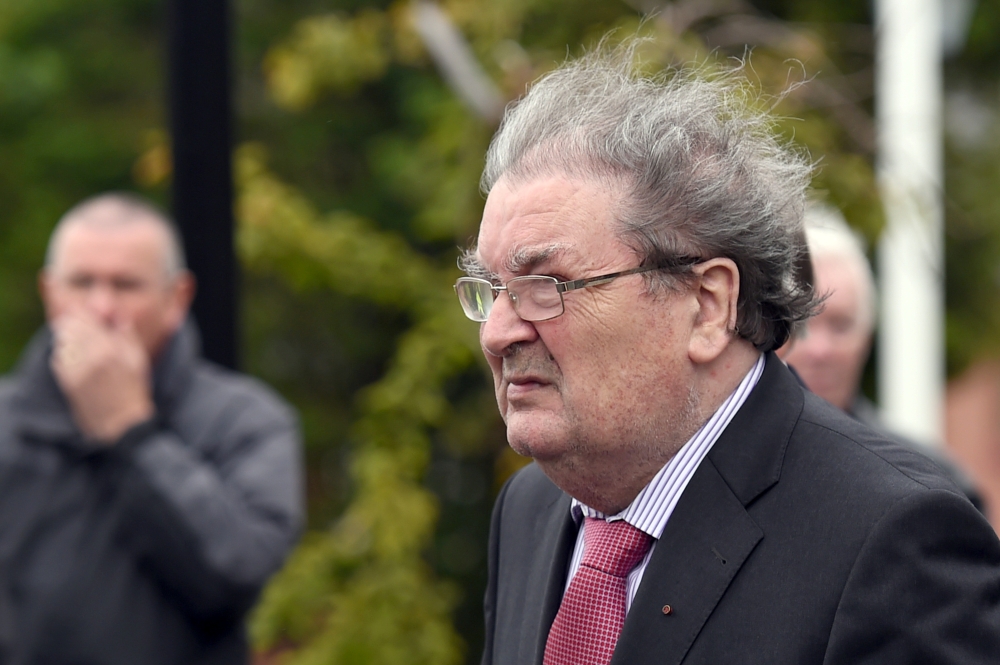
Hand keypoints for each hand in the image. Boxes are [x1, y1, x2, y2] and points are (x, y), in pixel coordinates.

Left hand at [50, 311, 154, 443]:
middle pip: (69, 325)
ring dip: (69, 337)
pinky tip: (77, 359)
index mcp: (110, 348)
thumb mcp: (137, 359)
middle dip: (76, 322)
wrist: (122, 425)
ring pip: (62, 340)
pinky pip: (58, 358)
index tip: (91, 313)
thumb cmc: (134, 391)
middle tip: (85, 326)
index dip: (86, 312)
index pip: (85, 316)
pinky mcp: (66, 381)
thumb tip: (116, 314)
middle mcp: (90, 357)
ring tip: (82, 343)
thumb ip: (125, 333)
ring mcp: (75, 370)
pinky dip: (65, 354)